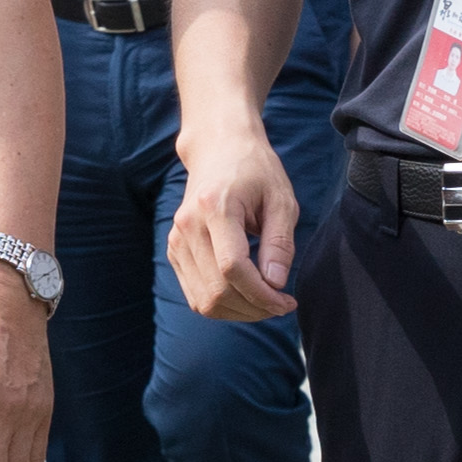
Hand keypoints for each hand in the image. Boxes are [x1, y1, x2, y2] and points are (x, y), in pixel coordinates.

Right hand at [166, 125, 302, 320]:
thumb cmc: (256, 172)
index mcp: (215, 208)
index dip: (262, 294)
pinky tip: (245, 295)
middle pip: (217, 290)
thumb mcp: (281, 200)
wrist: (218, 149)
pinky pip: (195, 294)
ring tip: (265, 302)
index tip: (287, 301)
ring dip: (238, 312)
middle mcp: (188, 226)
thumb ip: (279, 243)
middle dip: (254, 308)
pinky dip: (222, 305)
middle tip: (281, 304)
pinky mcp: (174, 250)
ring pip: (204, 300)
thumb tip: (276, 284)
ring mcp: (176, 240)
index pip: (233, 268)